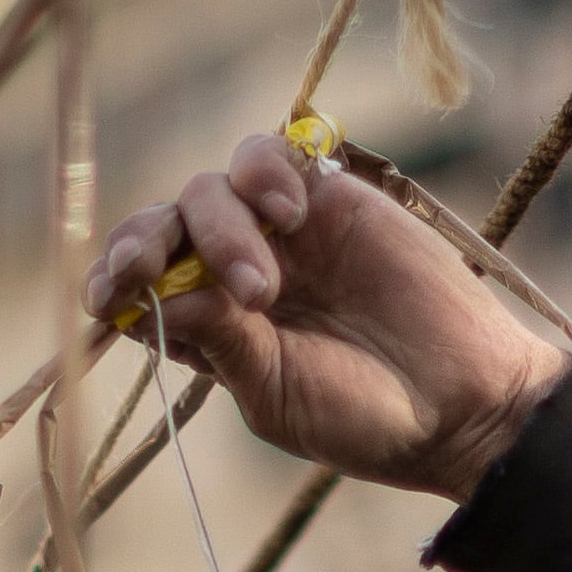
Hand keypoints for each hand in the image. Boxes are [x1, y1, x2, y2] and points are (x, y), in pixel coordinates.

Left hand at [81, 135, 571, 500]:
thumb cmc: (366, 416)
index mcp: (210, 328)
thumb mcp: (276, 394)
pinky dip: (263, 174)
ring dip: (219, 230)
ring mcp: (280, 231)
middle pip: (160, 228)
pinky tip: (291, 213)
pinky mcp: (327, 194)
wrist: (462, 400)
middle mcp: (233, 273)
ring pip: (208, 192)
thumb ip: (220, 341)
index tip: (110, 293)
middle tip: (150, 268)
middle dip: (142, 241)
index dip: (112, 279)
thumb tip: (154, 292)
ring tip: (264, 286)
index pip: (137, 286)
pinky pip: (265, 155)